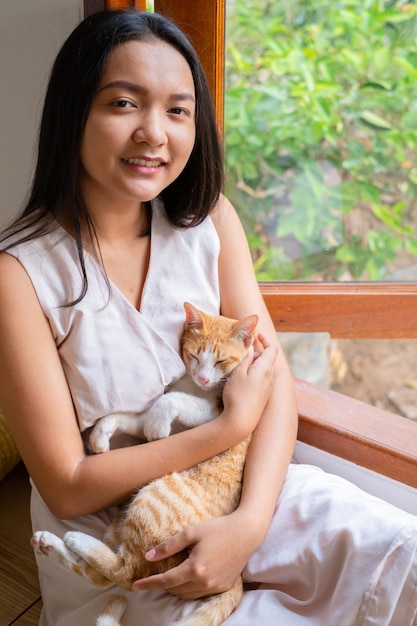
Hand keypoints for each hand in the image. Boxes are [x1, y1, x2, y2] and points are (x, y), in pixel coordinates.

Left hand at [132, 513, 254, 599]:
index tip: (135, 584)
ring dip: (176, 588)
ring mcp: (216, 587)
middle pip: (176, 590)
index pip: (166, 581)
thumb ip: (169, 546)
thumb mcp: (191, 532)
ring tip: (171, 575)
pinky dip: (190, 589)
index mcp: (195, 568)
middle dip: (162, 584)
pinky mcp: (224, 587)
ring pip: (188, 595)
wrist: (246, 532)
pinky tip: (188, 577)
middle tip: (154, 574)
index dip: (149, 583)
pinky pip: (201, 594)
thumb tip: (149, 556)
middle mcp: (205, 582)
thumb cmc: (218, 528)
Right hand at [221, 333, 277, 438]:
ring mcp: (268, 388)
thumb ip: (246, 358)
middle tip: (242, 351)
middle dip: (257, 352)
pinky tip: (242, 379)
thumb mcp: (238, 373)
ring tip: (240, 365)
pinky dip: (254, 373)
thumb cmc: (238, 395)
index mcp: (266, 368)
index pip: (272, 349)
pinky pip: (261, 379)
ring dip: (255, 364)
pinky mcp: (263, 397)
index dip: (266, 339)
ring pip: (264, 370)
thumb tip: (252, 348)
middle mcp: (270, 378)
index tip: (257, 334)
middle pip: (268, 359)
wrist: (241, 421)